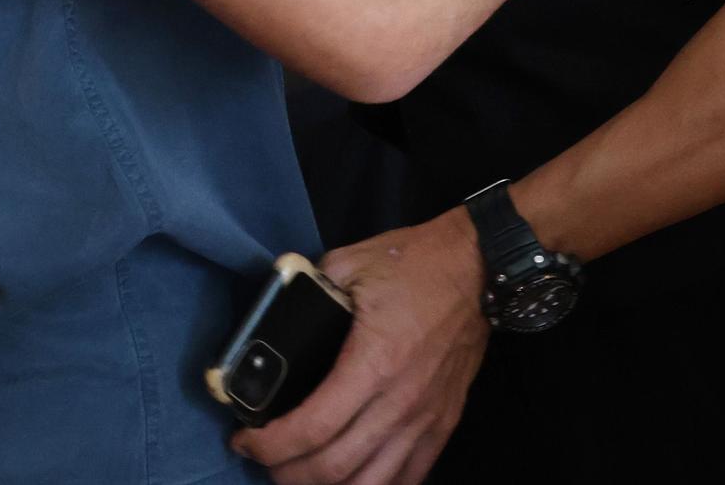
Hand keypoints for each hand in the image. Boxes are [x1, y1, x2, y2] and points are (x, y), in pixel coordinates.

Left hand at [236, 208, 487, 484]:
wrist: (479, 267)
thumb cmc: (416, 263)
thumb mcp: (352, 261)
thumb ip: (309, 287)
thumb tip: (275, 310)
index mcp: (373, 362)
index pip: (312, 428)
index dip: (270, 445)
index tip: (245, 440)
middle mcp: (399, 402)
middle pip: (334, 469)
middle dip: (286, 473)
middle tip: (264, 458)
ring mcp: (425, 420)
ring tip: (300, 473)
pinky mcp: (443, 425)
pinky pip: (407, 479)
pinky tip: (350, 479)